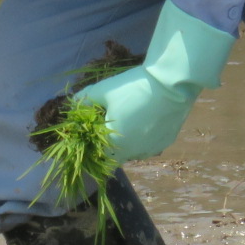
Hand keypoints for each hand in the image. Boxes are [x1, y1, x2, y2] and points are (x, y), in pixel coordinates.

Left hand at [74, 66, 192, 162]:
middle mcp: (135, 152)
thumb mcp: (103, 90)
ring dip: (129, 142)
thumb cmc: (132, 88)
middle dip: (112, 145)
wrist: (171, 83)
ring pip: (136, 151)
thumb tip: (73, 104)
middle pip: (118, 156)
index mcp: (116, 144)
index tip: (95, 136)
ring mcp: (153, 148)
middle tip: (110, 125)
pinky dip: (144, 137)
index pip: (101, 161)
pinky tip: (145, 120)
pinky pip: (150, 145)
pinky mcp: (167, 141)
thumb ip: (84, 100)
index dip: (96, 151)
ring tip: (129, 121)